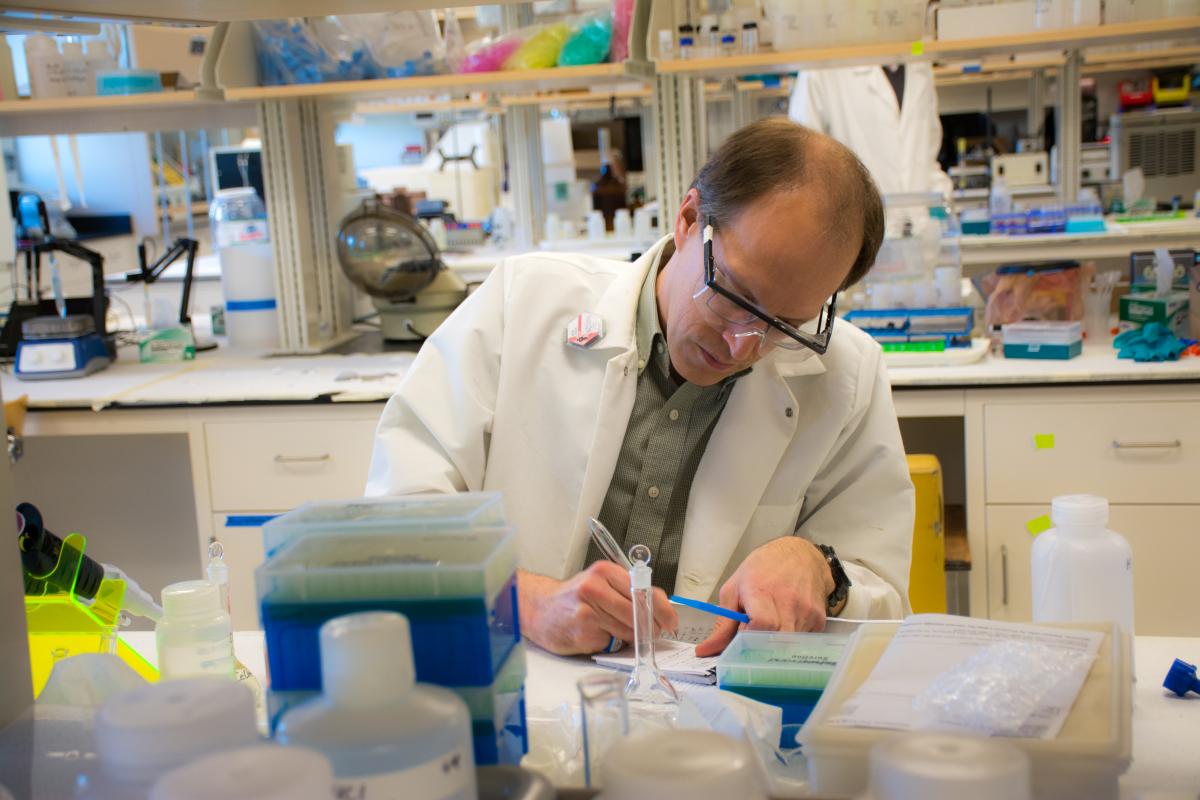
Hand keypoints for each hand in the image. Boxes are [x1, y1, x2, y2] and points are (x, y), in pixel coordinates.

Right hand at [517, 563, 678, 655]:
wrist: (539, 609)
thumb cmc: (575, 598)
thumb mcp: (601, 584)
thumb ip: (629, 592)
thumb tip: (662, 608)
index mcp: (604, 571)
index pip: (644, 591)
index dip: (663, 610)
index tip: (671, 621)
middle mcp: (595, 587)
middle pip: (639, 613)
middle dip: (651, 628)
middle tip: (652, 634)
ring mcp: (588, 610)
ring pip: (628, 630)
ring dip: (630, 637)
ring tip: (616, 631)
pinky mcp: (583, 632)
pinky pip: (611, 642)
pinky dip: (611, 643)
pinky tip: (598, 635)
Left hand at [695, 537, 834, 657]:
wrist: (800, 556)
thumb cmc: (762, 569)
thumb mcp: (734, 589)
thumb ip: (722, 623)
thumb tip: (706, 650)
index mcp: (762, 591)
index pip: (761, 625)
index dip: (749, 637)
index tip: (743, 636)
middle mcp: (788, 602)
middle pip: (774, 642)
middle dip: (760, 647)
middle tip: (754, 637)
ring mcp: (807, 612)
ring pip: (788, 646)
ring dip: (775, 644)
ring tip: (770, 625)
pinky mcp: (820, 620)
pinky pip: (802, 642)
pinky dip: (791, 639)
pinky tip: (786, 622)